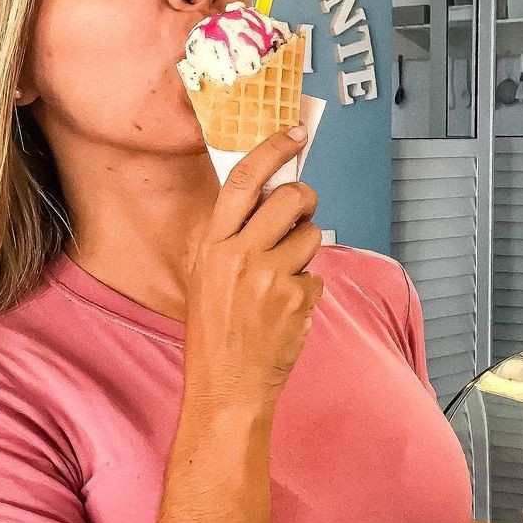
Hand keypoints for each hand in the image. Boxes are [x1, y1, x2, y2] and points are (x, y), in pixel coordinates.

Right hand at [184, 128, 323, 411]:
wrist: (226, 388)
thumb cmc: (215, 335)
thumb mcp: (206, 277)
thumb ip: (232, 239)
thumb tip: (270, 201)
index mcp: (212, 244)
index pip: (245, 180)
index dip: (273, 150)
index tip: (294, 134)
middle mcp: (240, 255)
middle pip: (290, 199)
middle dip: (305, 200)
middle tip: (303, 211)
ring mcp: (270, 277)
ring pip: (311, 237)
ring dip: (306, 253)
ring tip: (283, 281)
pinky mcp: (296, 300)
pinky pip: (316, 277)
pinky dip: (308, 291)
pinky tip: (286, 312)